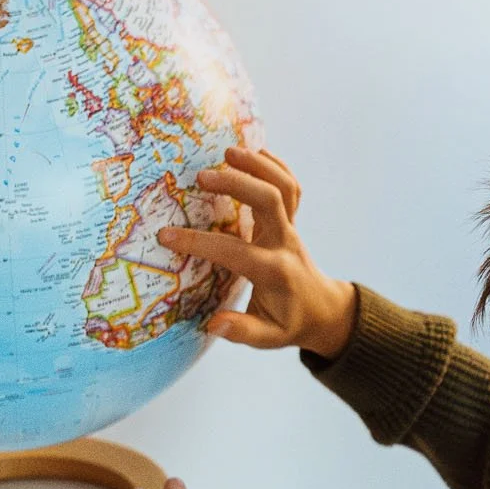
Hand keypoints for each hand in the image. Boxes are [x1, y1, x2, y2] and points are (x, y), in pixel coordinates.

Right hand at [156, 145, 357, 359]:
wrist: (323, 310)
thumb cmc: (289, 323)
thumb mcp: (268, 337)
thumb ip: (242, 332)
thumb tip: (213, 325)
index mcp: (273, 272)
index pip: (233, 251)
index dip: (198, 243)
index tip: (166, 236)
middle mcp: (284, 243)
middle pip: (269, 201)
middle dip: (237, 184)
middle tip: (201, 177)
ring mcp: (291, 228)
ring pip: (283, 186)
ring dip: (258, 164)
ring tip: (226, 151)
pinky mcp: (292, 220)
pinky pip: (290, 186)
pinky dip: (275, 165)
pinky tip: (253, 151)